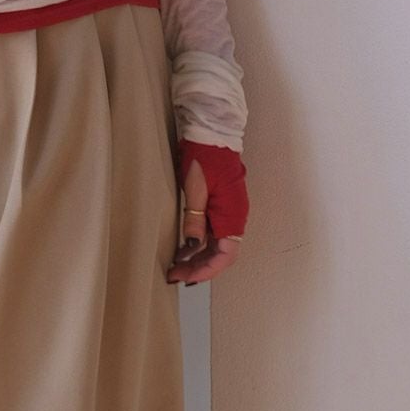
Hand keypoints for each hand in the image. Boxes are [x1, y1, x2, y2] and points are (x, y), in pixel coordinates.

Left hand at [167, 156, 242, 283]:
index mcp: (232, 214)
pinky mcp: (221, 208)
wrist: (212, 134)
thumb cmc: (204, 156)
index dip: (206, 270)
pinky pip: (214, 234)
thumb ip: (194, 219)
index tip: (185, 277)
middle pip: (221, 255)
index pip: (225, 255)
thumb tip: (192, 247)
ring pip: (217, 247)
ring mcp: (229, 213)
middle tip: (174, 275)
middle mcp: (235, 217)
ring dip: (199, 259)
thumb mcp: (195, 188)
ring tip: (176, 266)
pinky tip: (184, 249)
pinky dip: (200, 246)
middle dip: (199, 268)